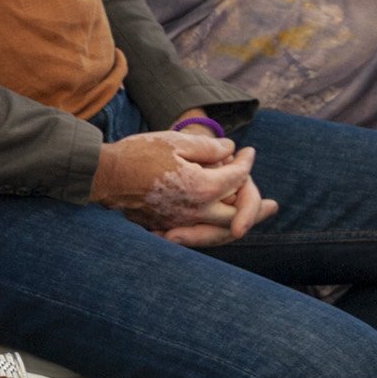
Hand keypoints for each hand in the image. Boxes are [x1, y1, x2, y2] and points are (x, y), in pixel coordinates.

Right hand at [90, 128, 277, 246]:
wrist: (104, 176)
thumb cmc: (138, 154)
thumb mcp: (175, 141)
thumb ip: (208, 147)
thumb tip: (230, 150)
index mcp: (202, 187)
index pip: (236, 177)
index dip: (246, 163)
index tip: (248, 153)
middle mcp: (196, 211)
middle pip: (238, 216)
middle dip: (256, 207)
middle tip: (273, 206)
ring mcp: (181, 223)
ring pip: (221, 232)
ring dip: (241, 226)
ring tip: (253, 223)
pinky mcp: (168, 228)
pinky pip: (201, 236)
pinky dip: (217, 233)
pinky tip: (221, 227)